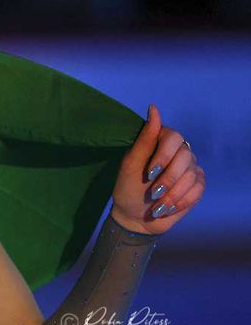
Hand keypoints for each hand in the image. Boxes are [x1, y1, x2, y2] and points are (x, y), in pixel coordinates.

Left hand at [110, 104, 205, 234]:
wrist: (135, 216)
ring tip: (157, 203)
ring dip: (172, 193)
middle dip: (168, 178)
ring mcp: (189, 168)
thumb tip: (154, 108)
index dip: (164, 155)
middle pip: (185, 156)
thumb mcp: (131, 164)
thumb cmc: (128, 187)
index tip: (149, 172)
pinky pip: (198, 189)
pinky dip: (181, 201)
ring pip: (192, 175)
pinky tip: (167, 206)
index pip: (173, 136)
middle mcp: (178, 151)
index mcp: (159, 142)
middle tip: (152, 192)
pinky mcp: (196, 185)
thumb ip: (144, 138)